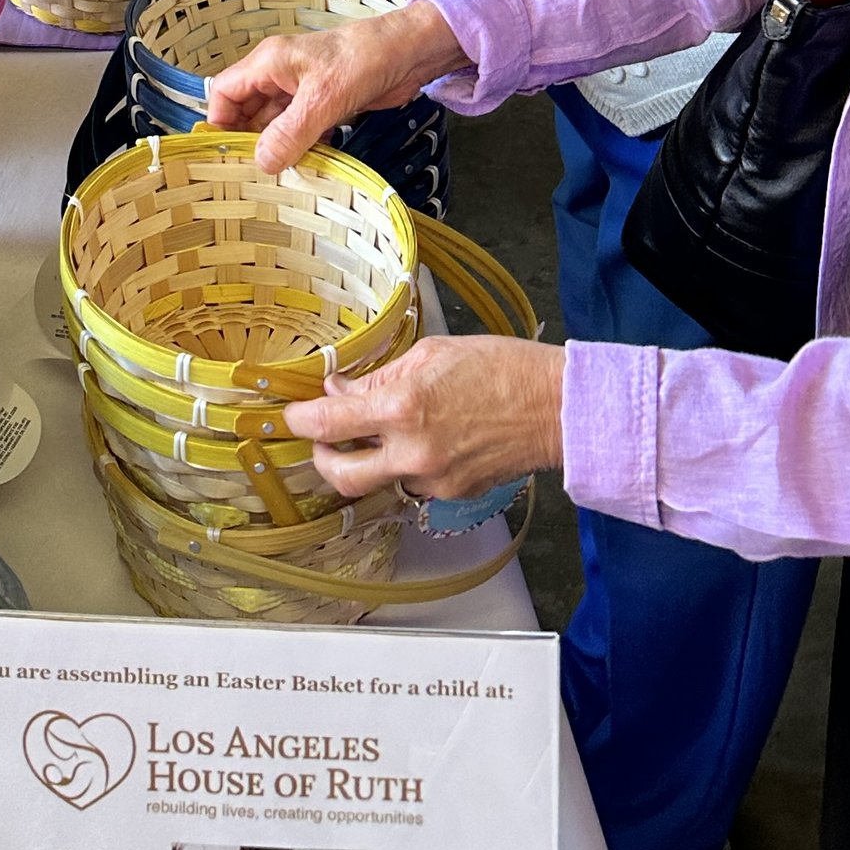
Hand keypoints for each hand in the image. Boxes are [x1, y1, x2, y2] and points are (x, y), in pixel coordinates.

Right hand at [203, 0, 469, 171]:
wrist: (408, 53)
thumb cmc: (362, 61)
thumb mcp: (322, 99)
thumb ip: (290, 132)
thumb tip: (261, 163)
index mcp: (268, 63)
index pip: (225, 92)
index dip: (220, 122)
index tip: (225, 155)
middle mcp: (279, 75)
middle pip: (247, 111)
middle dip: (249, 140)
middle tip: (253, 175)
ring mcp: (302, 90)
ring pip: (275, 123)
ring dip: (277, 147)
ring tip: (280, 175)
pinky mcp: (323, 103)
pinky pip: (300, 128)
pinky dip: (301, 145)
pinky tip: (310, 162)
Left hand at [286, 338, 565, 502]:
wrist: (556, 409)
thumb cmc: (502, 369)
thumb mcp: (431, 354)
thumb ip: (380, 377)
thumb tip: (340, 388)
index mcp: (402, 408)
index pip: (327, 424)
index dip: (300, 420)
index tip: (293, 414)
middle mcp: (412, 453)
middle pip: (341, 476)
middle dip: (322, 459)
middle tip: (323, 438)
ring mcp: (432, 480)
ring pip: (379, 481)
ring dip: (370, 460)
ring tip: (384, 431)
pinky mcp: (452, 496)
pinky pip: (412, 483)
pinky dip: (406, 464)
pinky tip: (426, 439)